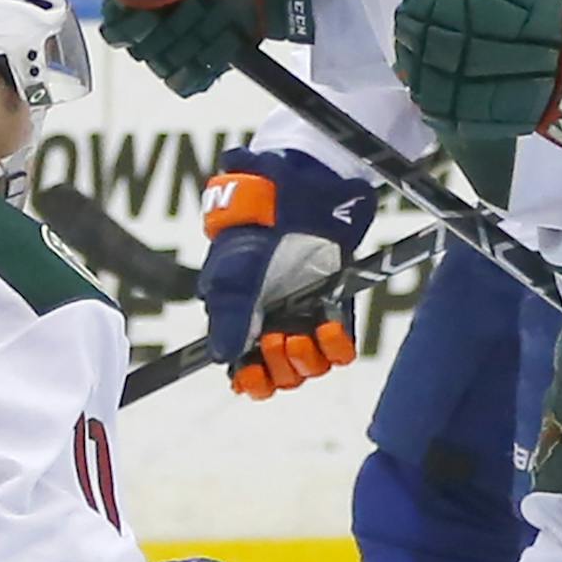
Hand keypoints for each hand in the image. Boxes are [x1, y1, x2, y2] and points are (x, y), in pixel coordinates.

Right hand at [99, 0, 324, 95]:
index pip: (116, 24)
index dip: (130, 28)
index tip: (151, 18)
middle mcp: (156, 17)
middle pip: (142, 51)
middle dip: (175, 31)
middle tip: (201, 5)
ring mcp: (180, 39)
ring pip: (167, 67)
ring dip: (196, 44)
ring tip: (221, 18)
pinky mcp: (205, 57)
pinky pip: (191, 82)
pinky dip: (210, 64)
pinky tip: (228, 38)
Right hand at [198, 148, 374, 398]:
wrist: (309, 182)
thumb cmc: (263, 219)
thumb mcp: (238, 266)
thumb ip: (230, 313)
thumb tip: (222, 359)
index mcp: (241, 311)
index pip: (244, 366)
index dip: (250, 379)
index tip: (254, 375)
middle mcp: (274, 318)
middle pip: (278, 371)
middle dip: (278, 365)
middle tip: (278, 339)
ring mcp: (306, 312)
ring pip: (307, 364)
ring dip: (305, 359)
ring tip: (301, 336)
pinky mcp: (336, 303)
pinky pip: (339, 347)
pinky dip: (335, 347)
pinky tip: (329, 330)